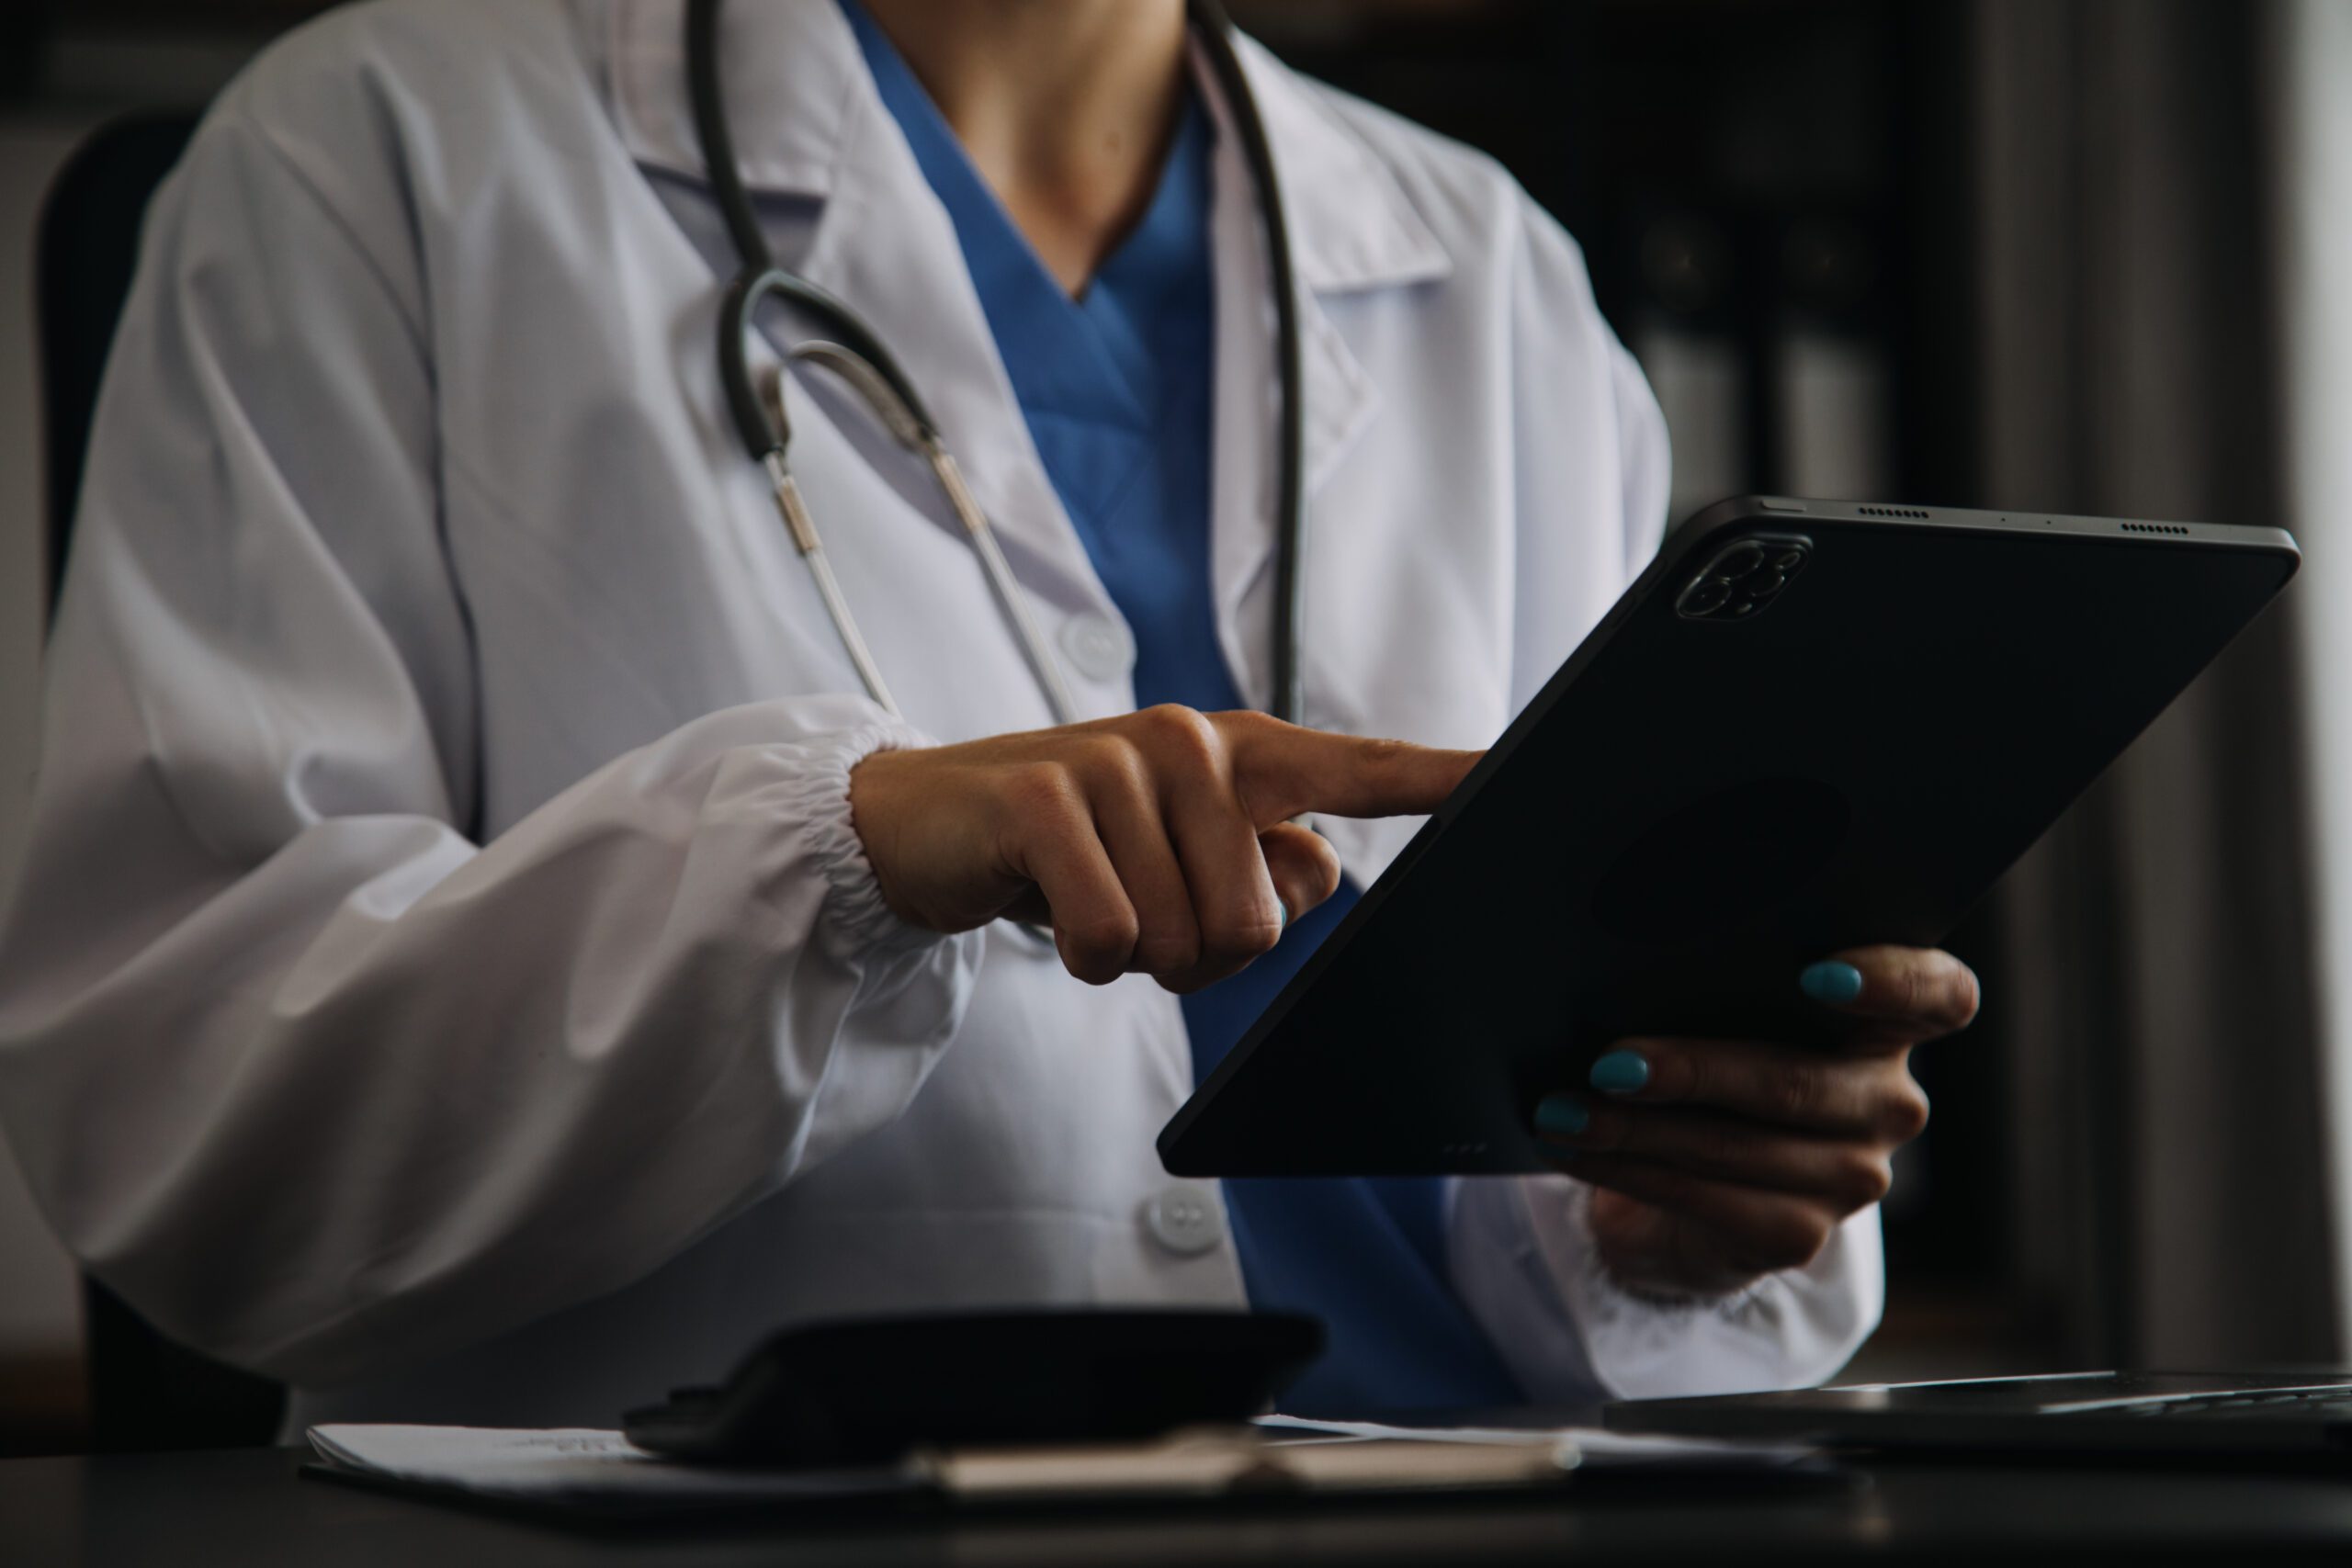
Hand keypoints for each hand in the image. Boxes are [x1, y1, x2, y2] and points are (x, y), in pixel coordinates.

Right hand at [849, 706, 1477, 990]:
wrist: (930, 824)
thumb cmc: (1082, 851)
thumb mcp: (1183, 866)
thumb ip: (1267, 873)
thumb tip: (1314, 867)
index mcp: (1247, 756)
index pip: (1363, 770)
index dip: (1444, 778)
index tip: (1518, 778)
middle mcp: (1194, 741)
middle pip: (1258, 924)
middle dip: (1194, 954)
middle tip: (1135, 906)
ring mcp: (1119, 760)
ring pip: (1182, 938)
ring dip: (1133, 955)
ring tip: (1091, 896)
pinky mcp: (1044, 795)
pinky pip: (1110, 938)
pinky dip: (1082, 957)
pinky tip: (1051, 907)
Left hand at [1534, 945, 1978, 1298]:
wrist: (1688, 1177)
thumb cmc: (1707, 1051)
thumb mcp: (1721, 1005)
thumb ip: (1715, 977)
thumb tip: (1620, 959)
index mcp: (1887, 1023)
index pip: (1938, 994)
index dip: (1891, 980)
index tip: (1815, 974)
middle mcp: (1887, 1102)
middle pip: (1799, 1083)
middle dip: (1692, 1071)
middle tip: (1610, 1062)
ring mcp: (1852, 1177)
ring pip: (1737, 1147)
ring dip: (1632, 1130)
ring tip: (1561, 1110)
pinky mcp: (1798, 1236)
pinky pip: (1705, 1201)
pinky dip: (1625, 1169)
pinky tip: (1569, 1148)